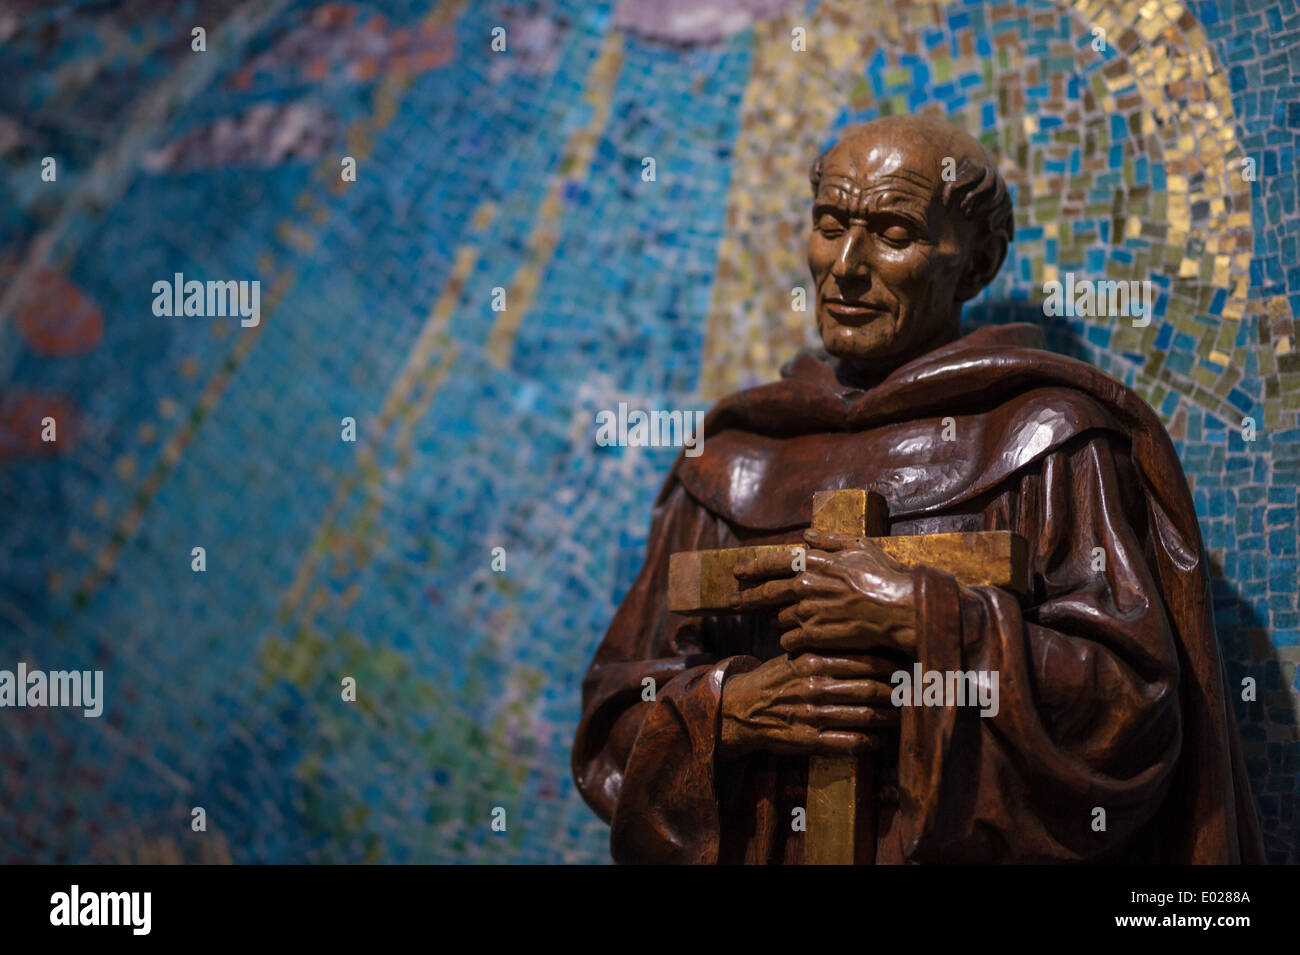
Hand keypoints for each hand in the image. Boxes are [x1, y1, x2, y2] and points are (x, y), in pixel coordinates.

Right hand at [718, 653, 898, 758]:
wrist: (740, 708)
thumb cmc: (774, 678)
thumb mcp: (794, 655)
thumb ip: (826, 649)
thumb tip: (865, 640)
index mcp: (813, 661)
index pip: (863, 660)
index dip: (891, 665)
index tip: (907, 666)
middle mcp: (814, 686)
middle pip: (869, 688)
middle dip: (896, 692)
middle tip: (913, 693)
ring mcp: (811, 714)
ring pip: (863, 716)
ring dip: (888, 718)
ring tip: (901, 717)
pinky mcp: (807, 740)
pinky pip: (847, 742)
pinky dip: (869, 742)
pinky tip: (879, 740)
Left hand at [732, 529, 917, 656]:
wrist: (896, 609)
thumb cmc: (883, 576)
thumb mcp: (859, 546)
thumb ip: (829, 539)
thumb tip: (806, 535)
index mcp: (812, 563)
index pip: (773, 564)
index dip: (752, 568)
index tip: (738, 572)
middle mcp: (804, 586)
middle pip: (767, 593)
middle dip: (747, 597)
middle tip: (734, 602)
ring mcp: (807, 612)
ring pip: (780, 617)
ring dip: (780, 618)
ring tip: (783, 621)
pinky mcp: (814, 635)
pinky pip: (790, 640)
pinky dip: (789, 640)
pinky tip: (793, 640)